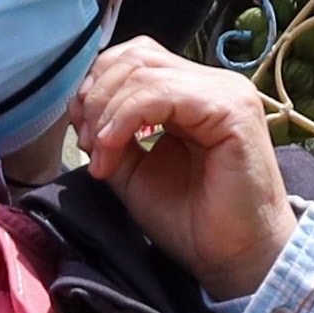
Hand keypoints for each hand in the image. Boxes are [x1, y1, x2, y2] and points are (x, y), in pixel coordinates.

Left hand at [65, 39, 296, 301]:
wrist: (232, 256)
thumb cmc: (190, 219)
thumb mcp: (133, 171)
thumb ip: (111, 135)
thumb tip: (81, 108)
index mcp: (190, 92)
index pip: (134, 59)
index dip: (97, 88)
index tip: (84, 136)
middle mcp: (210, 83)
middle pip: (135, 57)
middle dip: (96, 98)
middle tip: (88, 145)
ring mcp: (224, 91)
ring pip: (143, 72)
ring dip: (106, 113)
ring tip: (101, 157)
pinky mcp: (230, 108)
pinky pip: (161, 95)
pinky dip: (124, 120)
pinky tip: (113, 154)